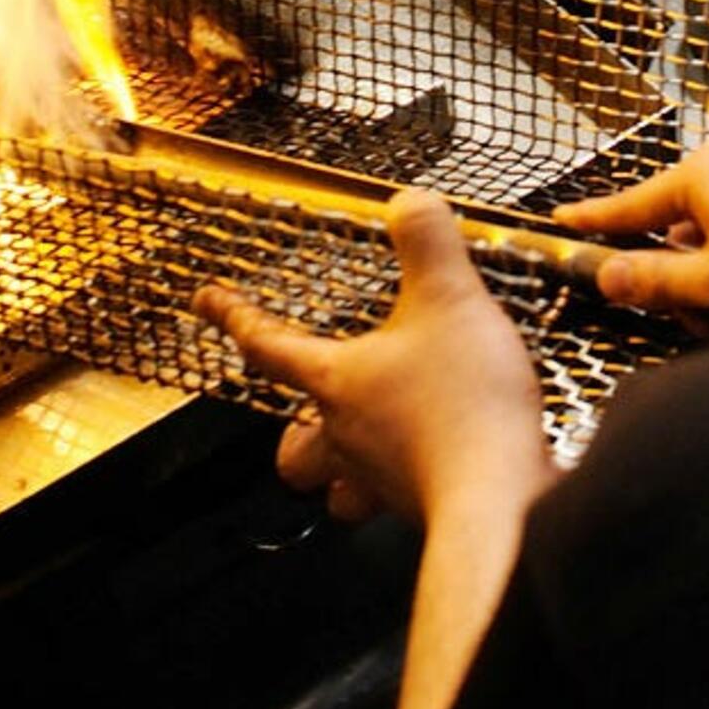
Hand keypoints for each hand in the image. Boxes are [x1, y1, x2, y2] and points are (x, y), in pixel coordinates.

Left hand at [193, 189, 554, 526]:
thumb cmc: (462, 404)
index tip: (206, 300)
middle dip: (295, 432)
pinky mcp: (425, 506)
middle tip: (306, 412)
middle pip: (294, 450)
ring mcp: (383, 481)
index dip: (234, 316)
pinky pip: (395, 500)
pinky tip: (439, 457)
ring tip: (369, 443)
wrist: (502, 500)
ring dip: (343, 469)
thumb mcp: (450, 297)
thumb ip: (427, 242)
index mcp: (338, 382)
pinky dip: (406, 479)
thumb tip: (409, 202)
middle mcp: (348, 439)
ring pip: (338, 488)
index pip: (266, 345)